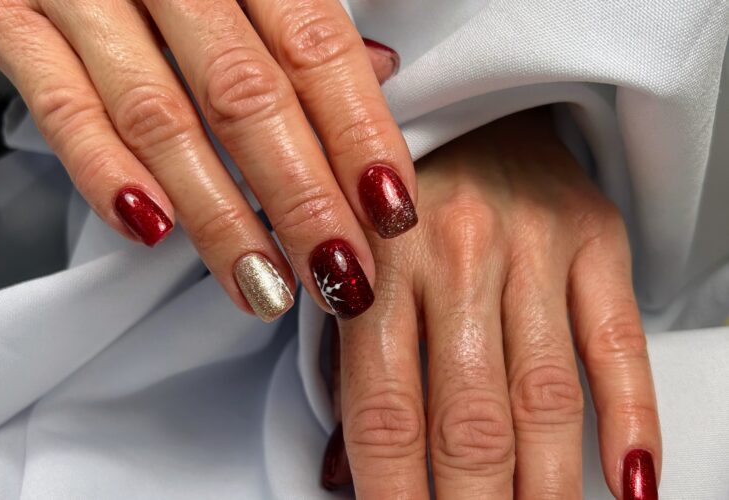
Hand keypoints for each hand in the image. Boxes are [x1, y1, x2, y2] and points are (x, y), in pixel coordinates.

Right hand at [0, 0, 414, 320]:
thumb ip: (302, 20)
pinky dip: (106, 172)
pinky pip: (60, 105)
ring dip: (219, 216)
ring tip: (263, 288)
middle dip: (303, 199)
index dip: (358, 134)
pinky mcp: (5, 13)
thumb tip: (382, 68)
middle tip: (340, 277)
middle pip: (247, 96)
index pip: (316, 46)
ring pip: (161, 117)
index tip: (389, 213)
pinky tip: (154, 233)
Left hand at [323, 108, 659, 498]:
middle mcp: (455, 252)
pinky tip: (628, 486)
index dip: (394, 496)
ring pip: (544, 396)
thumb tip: (340, 476)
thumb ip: (343, 366)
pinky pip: (617, 342)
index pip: (384, 411)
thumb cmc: (395, 193)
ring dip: (544, 488)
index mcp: (377, 263)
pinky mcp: (595, 234)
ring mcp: (532, 243)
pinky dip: (631, 420)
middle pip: (467, 417)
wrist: (470, 102)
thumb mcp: (350, 260)